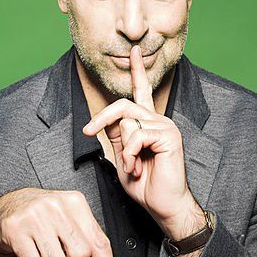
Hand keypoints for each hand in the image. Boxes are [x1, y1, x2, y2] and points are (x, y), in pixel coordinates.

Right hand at [0, 187, 121, 256]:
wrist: (10, 207)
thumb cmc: (45, 216)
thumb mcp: (71, 222)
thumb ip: (89, 244)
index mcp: (75, 202)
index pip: (98, 241)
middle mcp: (56, 206)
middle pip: (81, 253)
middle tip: (65, 254)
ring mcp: (35, 216)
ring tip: (45, 245)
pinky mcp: (16, 229)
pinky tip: (30, 244)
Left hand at [82, 44, 197, 229]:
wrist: (163, 206)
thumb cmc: (145, 186)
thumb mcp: (123, 158)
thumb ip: (118, 137)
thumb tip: (111, 122)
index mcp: (148, 123)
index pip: (141, 92)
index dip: (137, 71)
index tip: (134, 50)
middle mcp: (158, 120)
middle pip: (123, 105)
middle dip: (102, 118)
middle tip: (87, 130)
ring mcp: (165, 126)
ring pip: (128, 122)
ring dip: (123, 150)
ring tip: (131, 168)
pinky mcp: (169, 135)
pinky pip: (137, 135)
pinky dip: (130, 155)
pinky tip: (138, 167)